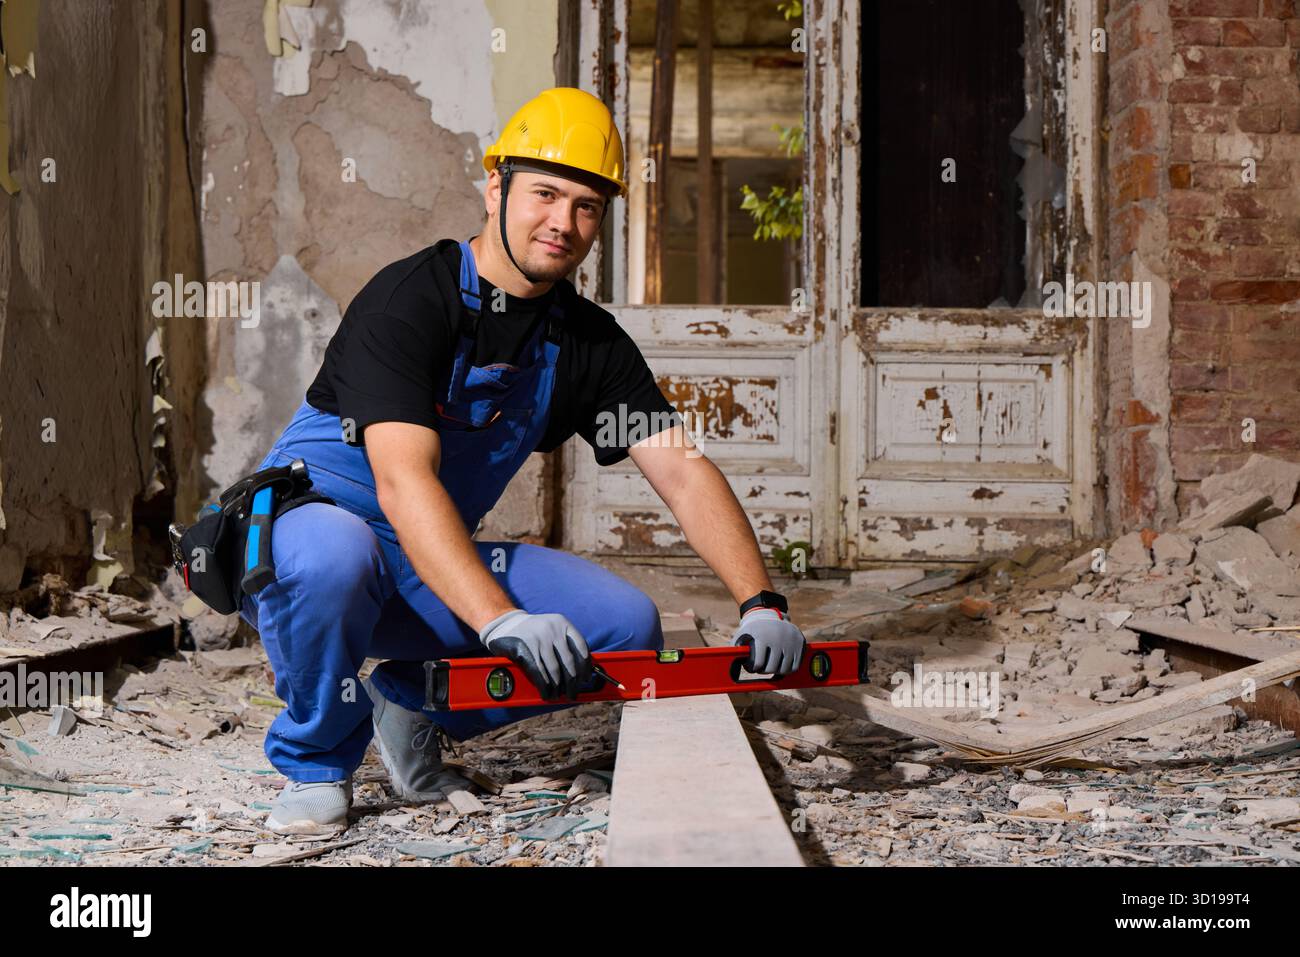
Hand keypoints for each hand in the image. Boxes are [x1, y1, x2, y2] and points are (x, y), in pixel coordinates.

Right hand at [478, 610, 593, 700]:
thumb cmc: (532, 631)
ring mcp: (538, 638)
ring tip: (559, 695)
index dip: (585, 666)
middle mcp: (552, 629)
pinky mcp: (524, 648)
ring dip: (558, 687)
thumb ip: (565, 644)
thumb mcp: (551, 629)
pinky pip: (539, 672)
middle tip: (573, 693)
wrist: (505, 624)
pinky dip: (544, 686)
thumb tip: (580, 672)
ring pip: (554, 670)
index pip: (581, 647)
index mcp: (562, 623)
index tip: (585, 678)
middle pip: (569, 662)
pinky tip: (546, 692)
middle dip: (572, 682)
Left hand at [730, 608, 805, 675]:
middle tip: (762, 668)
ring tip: (771, 667)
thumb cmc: (753, 629)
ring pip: (784, 669)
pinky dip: (788, 669)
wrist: (769, 613)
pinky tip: (782, 666)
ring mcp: (790, 641)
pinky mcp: (800, 642)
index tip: (753, 668)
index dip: (754, 669)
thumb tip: (731, 664)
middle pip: (771, 668)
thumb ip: (736, 648)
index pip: (758, 664)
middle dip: (765, 671)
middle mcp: (778, 639)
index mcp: (762, 637)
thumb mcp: (742, 635)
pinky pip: (795, 665)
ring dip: (776, 672)